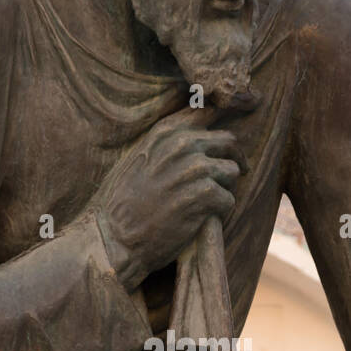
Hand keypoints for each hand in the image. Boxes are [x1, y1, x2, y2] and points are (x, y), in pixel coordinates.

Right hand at [91, 104, 245, 291]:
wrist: (117, 238)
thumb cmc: (124, 203)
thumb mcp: (138, 159)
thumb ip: (165, 142)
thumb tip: (197, 130)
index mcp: (165, 133)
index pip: (206, 113)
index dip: (220, 126)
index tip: (226, 142)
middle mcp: (182, 145)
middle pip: (229, 141)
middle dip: (232, 159)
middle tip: (231, 176)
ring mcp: (195, 169)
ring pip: (232, 171)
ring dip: (225, 188)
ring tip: (208, 203)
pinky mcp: (205, 195)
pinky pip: (229, 200)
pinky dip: (220, 212)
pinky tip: (203, 220)